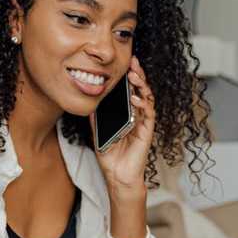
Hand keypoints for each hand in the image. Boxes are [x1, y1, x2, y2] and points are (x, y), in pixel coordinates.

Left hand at [90, 55, 155, 197]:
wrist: (117, 176)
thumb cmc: (111, 157)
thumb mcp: (98, 133)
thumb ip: (96, 119)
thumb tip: (89, 104)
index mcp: (127, 114)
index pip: (130, 90)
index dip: (129, 76)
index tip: (123, 63)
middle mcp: (137, 115)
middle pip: (140, 90)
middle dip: (138, 74)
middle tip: (133, 61)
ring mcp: (143, 122)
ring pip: (147, 98)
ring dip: (142, 85)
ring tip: (134, 75)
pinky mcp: (146, 131)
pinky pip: (148, 114)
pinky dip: (143, 104)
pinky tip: (136, 98)